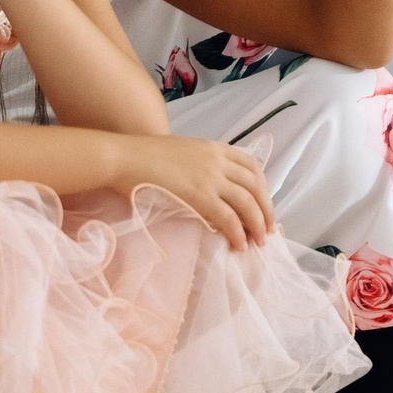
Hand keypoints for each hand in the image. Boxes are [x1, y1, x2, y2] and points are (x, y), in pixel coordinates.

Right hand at [122, 136, 276, 250]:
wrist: (125, 157)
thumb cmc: (144, 156)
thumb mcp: (181, 152)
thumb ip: (200, 163)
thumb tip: (207, 185)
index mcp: (214, 147)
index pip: (252, 166)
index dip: (263, 187)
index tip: (263, 204)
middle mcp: (218, 160)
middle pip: (256, 186)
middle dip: (266, 209)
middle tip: (267, 230)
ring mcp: (211, 177)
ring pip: (248, 203)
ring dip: (257, 225)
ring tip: (257, 242)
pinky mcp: (200, 196)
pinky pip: (229, 218)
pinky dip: (238, 233)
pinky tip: (238, 245)